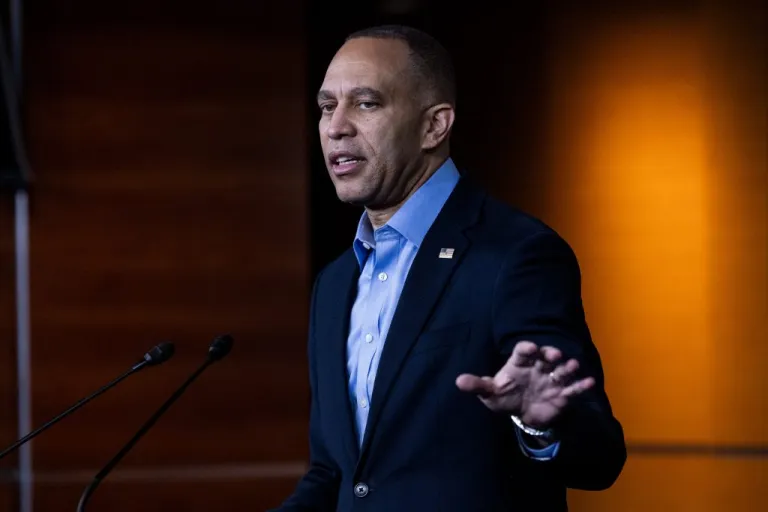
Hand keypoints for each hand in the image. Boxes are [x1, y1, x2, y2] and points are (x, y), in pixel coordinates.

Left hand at [455, 341, 594, 429]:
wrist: (522, 414)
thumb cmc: (505, 396)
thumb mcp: (490, 392)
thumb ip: (477, 385)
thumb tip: (458, 381)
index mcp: (519, 363)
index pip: (523, 351)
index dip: (527, 349)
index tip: (530, 348)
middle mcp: (538, 367)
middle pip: (545, 357)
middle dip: (550, 354)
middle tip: (554, 355)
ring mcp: (552, 380)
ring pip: (562, 370)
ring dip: (568, 368)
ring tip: (573, 366)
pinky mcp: (562, 394)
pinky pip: (573, 389)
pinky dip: (582, 386)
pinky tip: (590, 382)